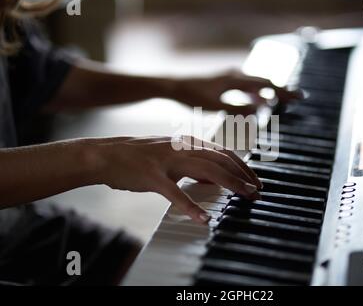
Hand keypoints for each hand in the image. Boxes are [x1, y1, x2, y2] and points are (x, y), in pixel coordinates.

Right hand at [89, 136, 261, 223]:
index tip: (254, 180)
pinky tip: (203, 218)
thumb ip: (192, 162)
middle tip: (256, 191)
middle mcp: (181, 148)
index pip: (223, 152)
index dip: (242, 166)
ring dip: (229, 183)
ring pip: (207, 169)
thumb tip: (213, 176)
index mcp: (187, 142)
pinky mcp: (152, 176)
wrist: (105, 154)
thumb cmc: (138, 157)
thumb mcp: (170, 153)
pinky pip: (175, 192)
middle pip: (221, 159)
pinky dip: (191, 206)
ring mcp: (168, 160)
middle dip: (242, 175)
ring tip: (244, 196)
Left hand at [172, 70, 302, 114]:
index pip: (266, 83)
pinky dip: (256, 95)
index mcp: (236, 79)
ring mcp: (230, 78)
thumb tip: (260, 112)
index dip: (284, 91)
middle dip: (281, 91)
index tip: (300, 97)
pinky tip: (258, 103)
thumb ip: (238, 109)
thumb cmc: (192, 95)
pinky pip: (246, 88)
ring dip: (268, 93)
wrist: (173, 86)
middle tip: (296, 99)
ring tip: (282, 101)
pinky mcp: (225, 83)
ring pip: (255, 85)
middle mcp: (236, 75)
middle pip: (264, 82)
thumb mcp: (215, 105)